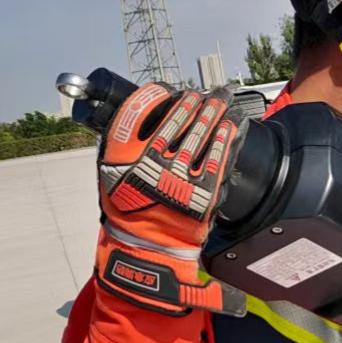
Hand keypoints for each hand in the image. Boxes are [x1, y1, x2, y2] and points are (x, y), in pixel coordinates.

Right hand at [94, 83, 239, 315]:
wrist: (145, 252)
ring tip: (219, 102)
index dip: (154, 96)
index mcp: (120, 160)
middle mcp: (148, 166)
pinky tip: (229, 127)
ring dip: (211, 114)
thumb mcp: (112, 177)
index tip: (166, 91)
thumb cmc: (129, 213)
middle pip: (175, 119)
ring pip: (198, 134)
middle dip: (192, 102)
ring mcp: (176, 179)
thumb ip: (123, 148)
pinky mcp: (200, 194)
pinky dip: (223, 139)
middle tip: (202, 94)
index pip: (136, 113)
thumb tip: (146, 117)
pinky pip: (216, 159)